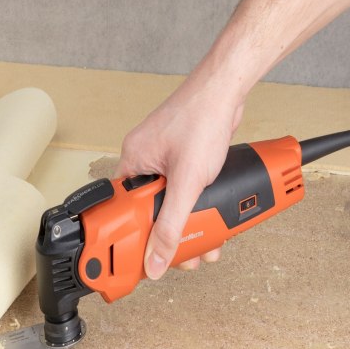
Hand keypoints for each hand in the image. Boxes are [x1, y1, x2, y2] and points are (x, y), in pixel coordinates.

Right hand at [115, 76, 244, 279]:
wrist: (228, 89)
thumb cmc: (202, 120)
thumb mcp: (187, 184)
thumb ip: (171, 226)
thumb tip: (156, 259)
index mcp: (131, 163)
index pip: (121, 211)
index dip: (133, 237)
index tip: (143, 257)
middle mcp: (143, 161)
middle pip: (147, 212)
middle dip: (167, 236)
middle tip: (180, 255)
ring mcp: (162, 159)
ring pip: (167, 203)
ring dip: (186, 225)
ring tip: (201, 243)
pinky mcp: (180, 158)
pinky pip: (181, 191)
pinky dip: (194, 207)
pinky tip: (209, 218)